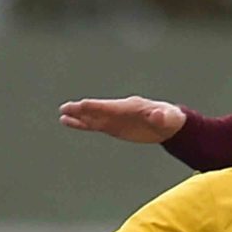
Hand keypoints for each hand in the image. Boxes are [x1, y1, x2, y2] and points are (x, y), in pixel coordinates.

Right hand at [58, 96, 185, 143]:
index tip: (83, 105)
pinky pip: (94, 125)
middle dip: (83, 109)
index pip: (111, 106)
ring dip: (78, 116)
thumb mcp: (168, 118)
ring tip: (62, 115)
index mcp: (130, 106)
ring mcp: (114, 118)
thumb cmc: (169, 119)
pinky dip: (82, 124)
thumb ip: (161, 117)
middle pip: (97, 109)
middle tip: (66, 107)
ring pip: (92, 117)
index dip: (97, 106)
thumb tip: (157, 115)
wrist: (168, 124)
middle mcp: (118, 110)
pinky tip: (69, 122)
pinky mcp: (112, 127)